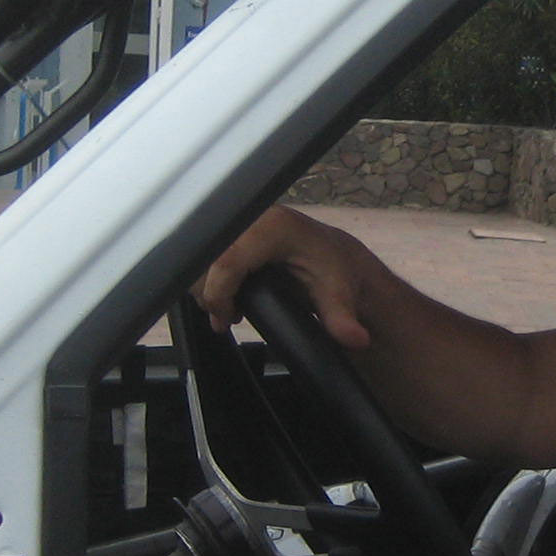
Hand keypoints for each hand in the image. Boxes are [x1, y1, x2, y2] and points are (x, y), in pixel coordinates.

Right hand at [193, 206, 376, 349]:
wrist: (333, 254)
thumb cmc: (333, 270)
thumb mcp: (338, 295)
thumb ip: (341, 319)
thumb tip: (356, 339)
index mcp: (275, 227)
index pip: (227, 260)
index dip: (218, 294)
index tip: (227, 319)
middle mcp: (254, 216)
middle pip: (206, 257)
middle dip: (210, 293)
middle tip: (228, 317)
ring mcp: (241, 218)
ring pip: (199, 254)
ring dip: (206, 285)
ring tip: (229, 306)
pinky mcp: (234, 225)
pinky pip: (204, 250)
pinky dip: (208, 275)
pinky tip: (225, 291)